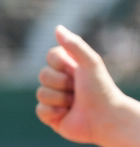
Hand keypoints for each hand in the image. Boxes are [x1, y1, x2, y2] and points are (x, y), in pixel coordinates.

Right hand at [36, 25, 124, 145]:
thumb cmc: (101, 89)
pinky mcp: (50, 116)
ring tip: (75, 104)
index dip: (60, 64)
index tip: (76, 70)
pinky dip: (54, 112)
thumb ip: (74, 44)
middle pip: (42, 75)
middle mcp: (58, 81)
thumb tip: (57, 27)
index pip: (49, 57)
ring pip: (41, 93)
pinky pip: (39, 110)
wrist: (106, 118)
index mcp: (67, 67)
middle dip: (61, 84)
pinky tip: (66, 115)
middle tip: (77, 89)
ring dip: (60, 99)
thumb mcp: (90, 62)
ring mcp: (53, 98)